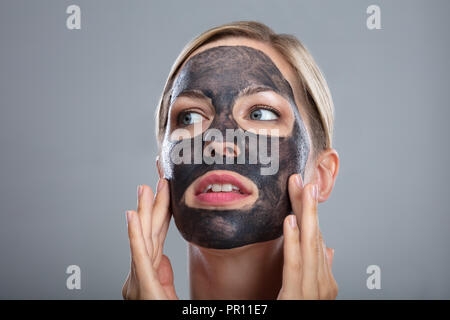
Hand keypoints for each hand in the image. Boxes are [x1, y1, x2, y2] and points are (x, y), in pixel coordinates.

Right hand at [122, 179, 177, 299]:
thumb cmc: (159, 313)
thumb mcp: (165, 293)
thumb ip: (163, 275)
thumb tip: (164, 259)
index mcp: (149, 273)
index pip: (157, 238)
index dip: (161, 214)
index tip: (166, 194)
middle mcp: (140, 273)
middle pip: (150, 233)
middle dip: (154, 205)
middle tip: (159, 181)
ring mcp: (138, 280)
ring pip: (144, 238)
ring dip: (144, 210)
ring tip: (145, 188)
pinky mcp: (142, 285)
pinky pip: (139, 256)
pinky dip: (134, 234)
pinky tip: (131, 215)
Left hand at [277, 174, 337, 299]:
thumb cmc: (298, 309)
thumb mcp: (308, 290)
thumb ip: (320, 269)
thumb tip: (329, 248)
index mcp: (324, 280)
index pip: (317, 240)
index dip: (310, 213)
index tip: (303, 190)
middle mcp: (323, 283)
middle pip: (315, 237)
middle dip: (308, 207)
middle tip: (302, 179)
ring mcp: (313, 292)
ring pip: (309, 246)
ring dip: (305, 215)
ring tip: (301, 190)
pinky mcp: (297, 298)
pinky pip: (295, 266)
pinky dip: (293, 241)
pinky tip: (289, 221)